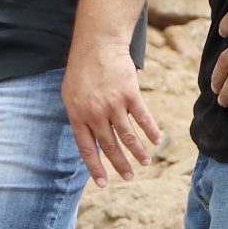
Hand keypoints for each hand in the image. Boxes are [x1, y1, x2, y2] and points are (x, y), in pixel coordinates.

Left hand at [63, 39, 157, 185]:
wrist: (98, 45)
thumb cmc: (82, 69)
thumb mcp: (70, 95)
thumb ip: (78, 117)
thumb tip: (88, 139)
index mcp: (78, 115)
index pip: (87, 149)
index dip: (95, 168)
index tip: (103, 184)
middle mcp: (95, 114)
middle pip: (110, 146)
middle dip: (120, 165)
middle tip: (129, 177)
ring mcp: (113, 105)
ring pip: (128, 136)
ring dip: (138, 152)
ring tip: (145, 163)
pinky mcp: (130, 95)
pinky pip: (143, 118)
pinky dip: (151, 130)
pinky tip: (157, 140)